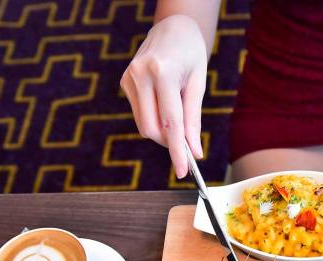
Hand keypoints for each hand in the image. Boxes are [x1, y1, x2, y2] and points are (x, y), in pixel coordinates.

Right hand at [120, 15, 207, 177]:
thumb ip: (193, 119)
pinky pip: (140, 114)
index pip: (170, 122)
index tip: (183, 172)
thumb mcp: (198, 84)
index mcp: (162, 73)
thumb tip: (194, 152)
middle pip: (152, 128)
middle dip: (169, 143)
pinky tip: (165, 106)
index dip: (176, 151)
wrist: (173, 27)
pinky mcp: (124, 82)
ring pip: (144, 124)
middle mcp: (140, 75)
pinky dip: (154, 120)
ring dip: (162, 132)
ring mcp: (128, 78)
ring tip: (178, 119)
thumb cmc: (191, 54)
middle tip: (186, 148)